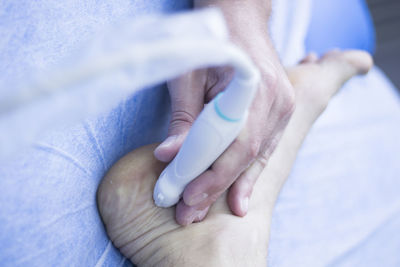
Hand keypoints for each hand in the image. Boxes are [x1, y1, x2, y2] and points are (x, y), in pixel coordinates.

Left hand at [154, 0, 294, 223]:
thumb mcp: (187, 73)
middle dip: (215, 188)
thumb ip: (183, 117)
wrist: (239, 16)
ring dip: (229, 187)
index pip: (232, 143)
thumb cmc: (210, 40)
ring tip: (204, 210)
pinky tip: (237, 198)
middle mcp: (276, 100)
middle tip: (188, 214)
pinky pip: (264, 150)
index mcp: (253, 87)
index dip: (209, 174)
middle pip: (245, 156)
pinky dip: (247, 174)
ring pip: (255, 157)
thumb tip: (168, 156)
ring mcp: (282, 107)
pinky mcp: (280, 112)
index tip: (184, 195)